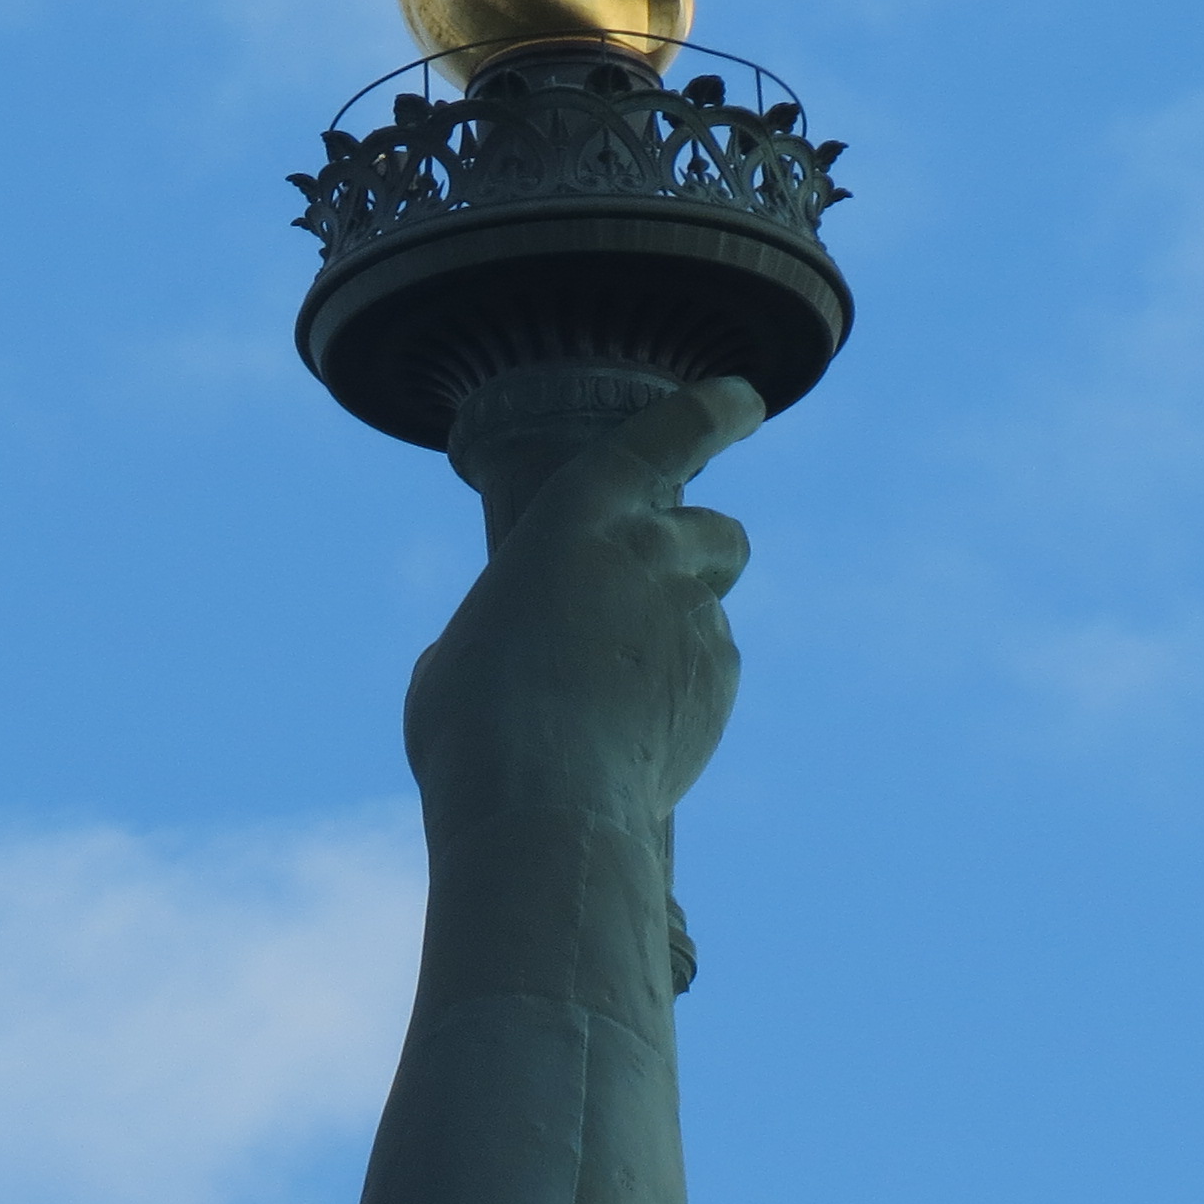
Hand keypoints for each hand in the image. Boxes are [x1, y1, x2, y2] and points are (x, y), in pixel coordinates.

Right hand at [406, 379, 759, 833]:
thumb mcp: (458, 655)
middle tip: (663, 590)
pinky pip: (710, 672)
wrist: (544, 804)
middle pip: (718, 533)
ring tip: (610, 698)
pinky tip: (628, 739)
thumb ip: (506, 625)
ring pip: (710, 612)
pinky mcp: (718, 683)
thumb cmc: (474, 725)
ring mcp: (695, 620)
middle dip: (702, 552)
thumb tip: (508, 650)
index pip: (664, 438)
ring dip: (676, 638)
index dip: (709, 414)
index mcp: (576, 518)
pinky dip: (680, 693)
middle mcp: (652, 554)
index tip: (744, 399)